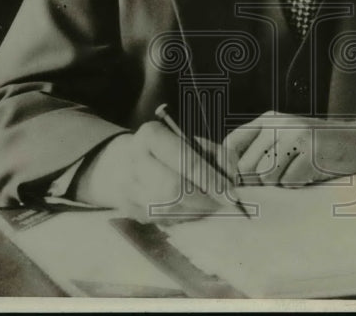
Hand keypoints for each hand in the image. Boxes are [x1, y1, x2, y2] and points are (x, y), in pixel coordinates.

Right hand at [71, 122, 237, 221]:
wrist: (123, 162)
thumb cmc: (169, 149)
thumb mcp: (194, 140)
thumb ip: (216, 154)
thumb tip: (230, 178)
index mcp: (151, 135)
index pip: (186, 161)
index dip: (212, 180)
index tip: (231, 193)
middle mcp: (135, 160)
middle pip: (175, 189)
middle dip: (204, 199)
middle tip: (223, 203)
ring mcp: (128, 187)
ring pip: (169, 209)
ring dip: (196, 211)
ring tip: (210, 206)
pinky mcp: (128, 210)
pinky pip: (162, 221)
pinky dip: (182, 218)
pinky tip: (190, 210)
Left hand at [221, 111, 355, 186]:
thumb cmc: (323, 149)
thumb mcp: (288, 141)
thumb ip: (261, 152)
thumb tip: (228, 180)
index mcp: (269, 119)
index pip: (230, 145)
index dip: (227, 169)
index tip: (235, 186)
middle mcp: (278, 123)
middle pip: (246, 167)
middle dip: (259, 183)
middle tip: (283, 180)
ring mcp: (294, 135)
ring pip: (266, 178)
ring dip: (281, 185)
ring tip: (301, 173)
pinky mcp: (309, 151)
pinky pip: (289, 184)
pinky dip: (299, 186)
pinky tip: (314, 174)